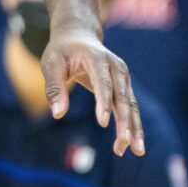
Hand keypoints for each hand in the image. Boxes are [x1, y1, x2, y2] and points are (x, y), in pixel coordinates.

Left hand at [41, 27, 144, 155]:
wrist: (78, 35)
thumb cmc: (62, 51)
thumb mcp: (51, 64)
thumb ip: (54, 88)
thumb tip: (58, 114)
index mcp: (97, 58)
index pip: (103, 82)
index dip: (104, 102)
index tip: (103, 123)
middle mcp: (115, 67)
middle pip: (122, 97)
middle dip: (125, 121)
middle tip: (123, 145)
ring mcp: (123, 76)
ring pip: (131, 104)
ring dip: (134, 128)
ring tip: (137, 151)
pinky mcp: (124, 85)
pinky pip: (130, 107)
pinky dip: (132, 125)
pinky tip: (132, 144)